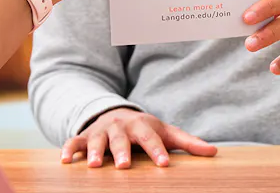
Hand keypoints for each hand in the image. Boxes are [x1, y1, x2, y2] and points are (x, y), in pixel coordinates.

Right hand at [60, 108, 217, 168]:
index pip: (151, 139)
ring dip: (93, 151)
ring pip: (96, 140)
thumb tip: (214, 152)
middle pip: (121, 139)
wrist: (116, 113)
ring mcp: (101, 131)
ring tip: (93, 166)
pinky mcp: (85, 136)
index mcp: (142, 126)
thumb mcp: (165, 132)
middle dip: (121, 152)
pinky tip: (64, 161)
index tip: (164, 164)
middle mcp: (121, 127)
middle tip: (123, 166)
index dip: (157, 151)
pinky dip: (68, 149)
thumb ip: (188, 143)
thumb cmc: (145, 129)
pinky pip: (74, 141)